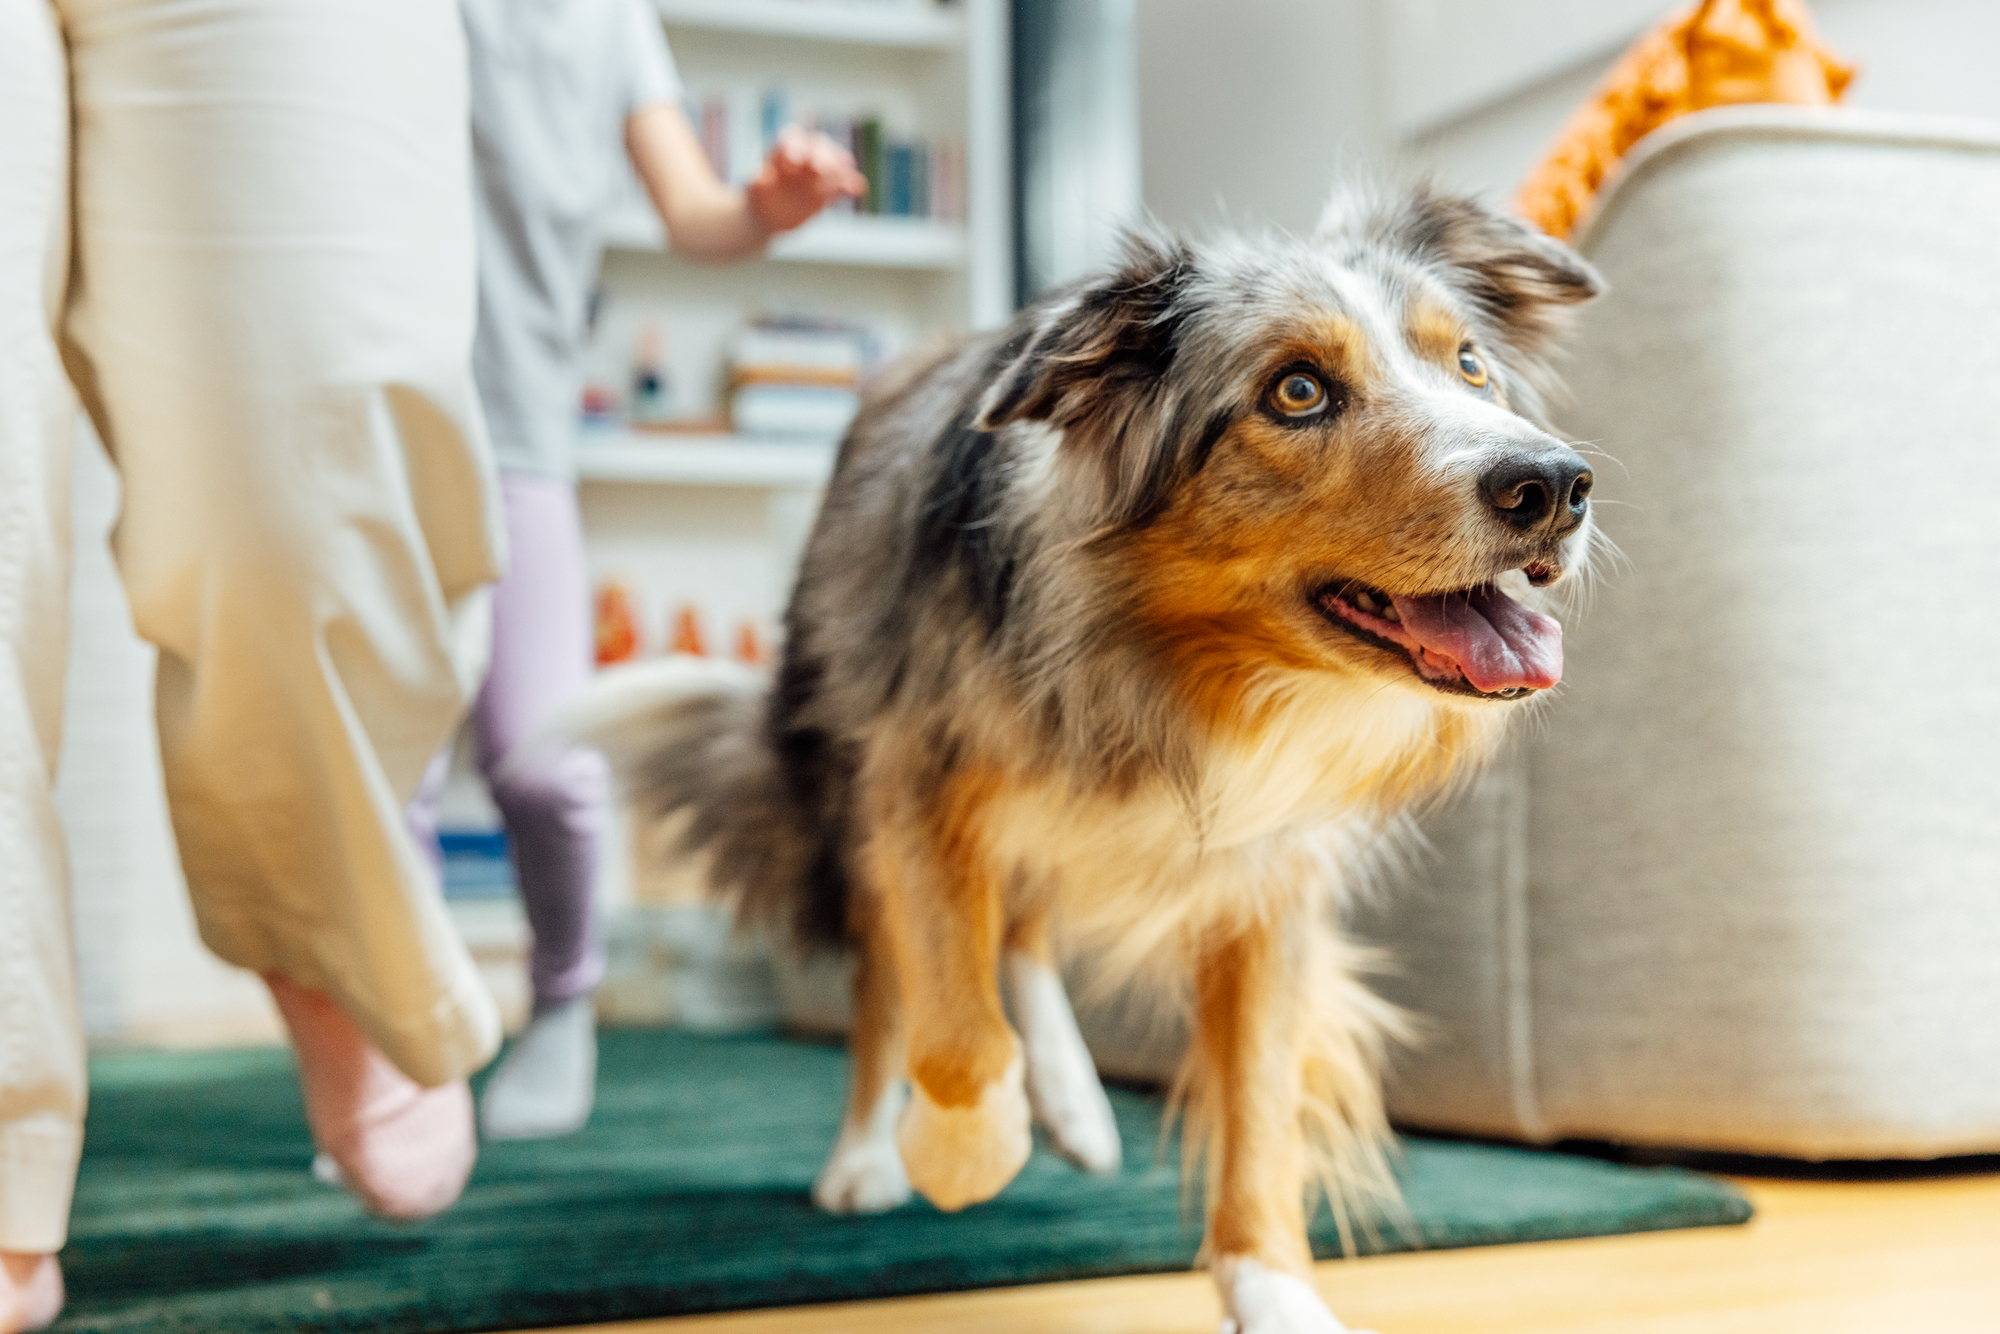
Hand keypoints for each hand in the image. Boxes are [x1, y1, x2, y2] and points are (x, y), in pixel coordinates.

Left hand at [745, 126, 867, 234]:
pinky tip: (858, 189)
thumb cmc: (759, 198)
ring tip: (841, 177)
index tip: (793, 162)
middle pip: (817, 146)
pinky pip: (842, 184)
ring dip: (839, 167)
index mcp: (783, 151)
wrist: (769, 216)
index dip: (795, 147)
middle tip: (820, 169)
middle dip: (820, 155)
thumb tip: (760, 177)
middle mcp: (804, 156)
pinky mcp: (829, 188)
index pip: (792, 140)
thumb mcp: (753, 190)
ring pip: (833, 161)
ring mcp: (818, 172)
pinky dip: (850, 185)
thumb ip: (758, 182)